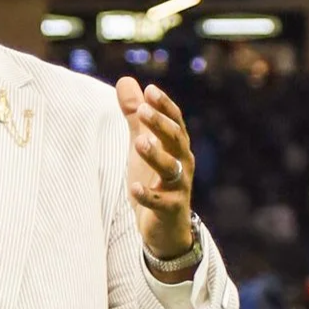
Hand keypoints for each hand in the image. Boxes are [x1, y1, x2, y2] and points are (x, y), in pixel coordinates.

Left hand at [117, 77, 195, 264]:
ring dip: (156, 155)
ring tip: (139, 142)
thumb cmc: (155, 178)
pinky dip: (148, 195)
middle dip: (161, 124)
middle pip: (176, 139)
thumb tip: (125, 80)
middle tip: (143, 110)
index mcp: (177, 145)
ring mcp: (179, 187)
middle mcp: (183, 163)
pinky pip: (161, 202)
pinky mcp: (171, 210)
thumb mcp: (144, 143)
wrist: (166, 227)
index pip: (175, 121)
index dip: (165, 106)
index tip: (150, 90)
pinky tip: (133, 187)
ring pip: (171, 168)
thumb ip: (135, 115)